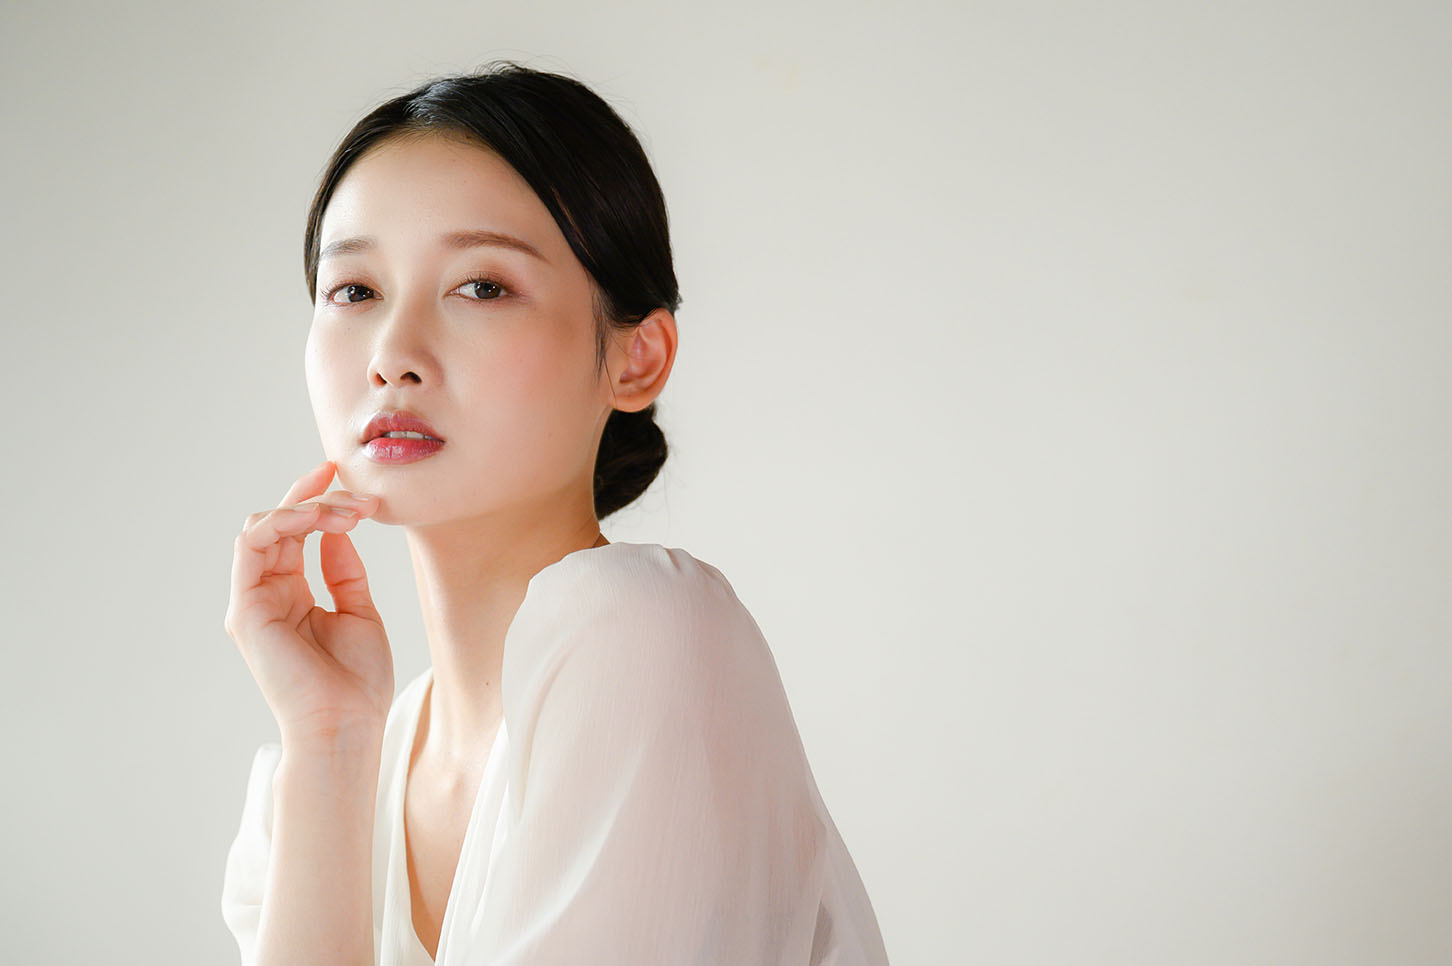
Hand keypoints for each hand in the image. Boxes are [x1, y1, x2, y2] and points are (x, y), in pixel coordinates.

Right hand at [225, 459, 392, 747]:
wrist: (346, 724)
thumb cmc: (356, 681)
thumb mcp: (359, 612)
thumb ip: (343, 571)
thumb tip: (337, 529)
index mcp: (292, 596)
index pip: (295, 535)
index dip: (317, 500)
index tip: (347, 480)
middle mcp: (267, 595)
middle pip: (278, 525)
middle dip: (317, 498)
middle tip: (357, 493)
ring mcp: (252, 602)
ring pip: (263, 528)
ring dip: (305, 507)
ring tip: (346, 510)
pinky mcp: (245, 610)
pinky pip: (252, 547)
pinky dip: (284, 522)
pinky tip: (320, 518)